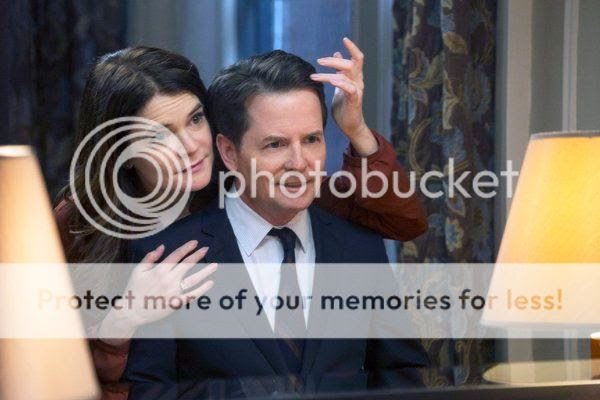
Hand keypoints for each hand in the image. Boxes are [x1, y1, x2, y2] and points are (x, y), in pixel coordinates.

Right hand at [98, 240, 216, 341]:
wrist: (132, 311)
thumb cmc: (134, 289)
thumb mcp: (138, 270)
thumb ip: (150, 257)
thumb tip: (162, 247)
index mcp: (159, 270)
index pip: (176, 256)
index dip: (187, 248)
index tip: (195, 242)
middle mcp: (168, 279)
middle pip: (187, 265)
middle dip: (198, 255)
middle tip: (206, 249)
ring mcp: (173, 292)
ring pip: (193, 280)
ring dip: (205, 272)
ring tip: (215, 266)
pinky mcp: (176, 303)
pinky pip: (192, 295)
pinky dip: (202, 289)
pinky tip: (210, 283)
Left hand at [311, 37, 376, 155]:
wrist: (350, 126)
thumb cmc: (344, 107)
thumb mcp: (340, 86)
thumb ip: (339, 71)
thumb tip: (336, 54)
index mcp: (354, 77)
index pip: (357, 58)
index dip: (353, 48)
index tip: (344, 39)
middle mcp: (358, 81)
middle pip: (351, 63)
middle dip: (334, 61)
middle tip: (319, 61)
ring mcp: (357, 91)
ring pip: (348, 74)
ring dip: (330, 72)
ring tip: (315, 75)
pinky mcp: (355, 101)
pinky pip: (350, 89)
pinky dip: (340, 83)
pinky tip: (331, 81)